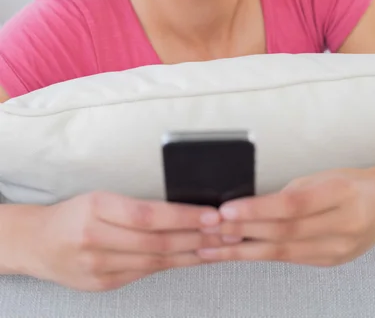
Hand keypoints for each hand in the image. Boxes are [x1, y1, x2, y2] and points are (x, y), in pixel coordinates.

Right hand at [24, 191, 221, 290]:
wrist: (38, 243)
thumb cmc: (74, 213)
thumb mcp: (100, 197)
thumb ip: (135, 206)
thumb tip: (182, 208)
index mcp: (96, 207)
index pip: (148, 214)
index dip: (183, 216)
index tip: (213, 214)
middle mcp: (95, 238)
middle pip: (156, 242)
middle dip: (196, 237)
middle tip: (227, 232)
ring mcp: (98, 266)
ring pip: (154, 262)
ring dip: (191, 255)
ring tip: (219, 247)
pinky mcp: (102, 285)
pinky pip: (144, 274)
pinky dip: (171, 267)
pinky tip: (192, 259)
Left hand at [198, 168, 374, 266]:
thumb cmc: (347, 185)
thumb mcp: (320, 177)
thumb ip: (288, 194)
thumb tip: (246, 205)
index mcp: (339, 194)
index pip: (292, 205)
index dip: (257, 209)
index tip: (227, 209)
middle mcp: (341, 225)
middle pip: (284, 232)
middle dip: (243, 231)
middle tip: (211, 230)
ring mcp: (336, 249)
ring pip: (283, 252)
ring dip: (244, 251)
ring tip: (213, 247)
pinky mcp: (328, 262)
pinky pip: (288, 260)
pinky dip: (259, 256)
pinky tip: (237, 254)